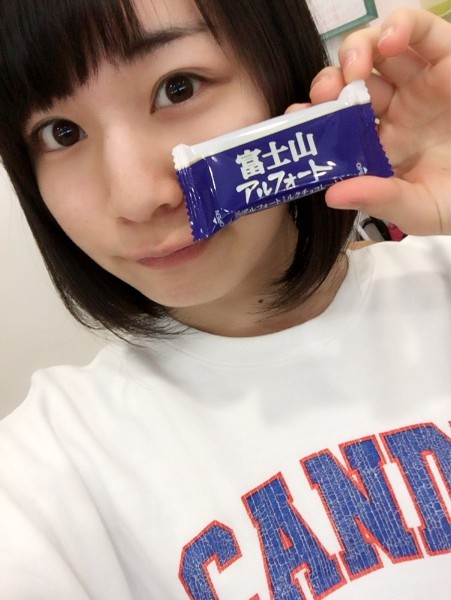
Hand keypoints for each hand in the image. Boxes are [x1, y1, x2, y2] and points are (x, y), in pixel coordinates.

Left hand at [310, 8, 450, 234]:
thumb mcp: (419, 209)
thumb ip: (379, 200)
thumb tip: (331, 195)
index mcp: (377, 144)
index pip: (335, 123)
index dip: (312, 116)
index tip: (294, 118)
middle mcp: (392, 110)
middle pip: (348, 83)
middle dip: (329, 83)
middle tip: (324, 95)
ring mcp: (417, 82)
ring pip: (376, 50)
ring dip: (355, 52)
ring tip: (355, 70)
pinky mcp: (446, 58)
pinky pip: (420, 29)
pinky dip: (400, 25)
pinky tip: (389, 42)